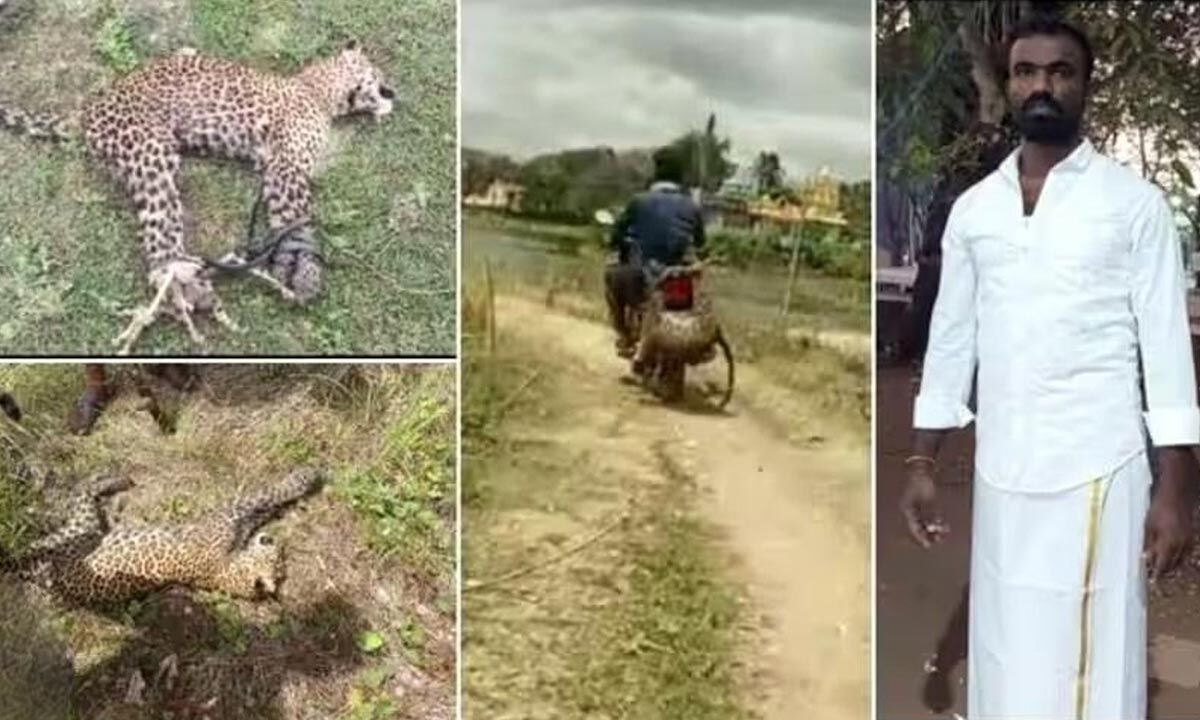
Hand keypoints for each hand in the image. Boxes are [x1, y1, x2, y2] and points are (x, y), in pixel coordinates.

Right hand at [900, 460, 949, 548]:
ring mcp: (917, 507)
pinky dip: (935, 522)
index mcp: (907, 509)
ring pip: (924, 523)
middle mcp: (911, 510)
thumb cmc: (922, 482)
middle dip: (928, 535)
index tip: (928, 544)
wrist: (922, 470)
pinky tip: (943, 526)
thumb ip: (930, 514)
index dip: (921, 537)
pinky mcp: (923, 505)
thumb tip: (933, 527)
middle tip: (937, 540)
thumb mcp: (927, 500)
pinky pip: (929, 517)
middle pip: (919, 527)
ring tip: (942, 534)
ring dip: (933, 529)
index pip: (914, 528)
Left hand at [1144, 467, 1194, 581]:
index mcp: (1169, 544)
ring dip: (1171, 566)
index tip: (1151, 581)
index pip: (1162, 565)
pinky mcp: (1192, 537)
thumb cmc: (1159, 509)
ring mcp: (1188, 542)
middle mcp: (1181, 545)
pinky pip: (1186, 553)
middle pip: (1173, 565)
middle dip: (1164, 572)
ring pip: (1181, 561)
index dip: (1157, 574)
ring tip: (1161, 569)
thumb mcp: (1148, 526)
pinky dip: (1178, 558)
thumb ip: (1148, 544)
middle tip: (1154, 575)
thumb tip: (1146, 558)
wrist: (1177, 496)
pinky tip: (1171, 557)